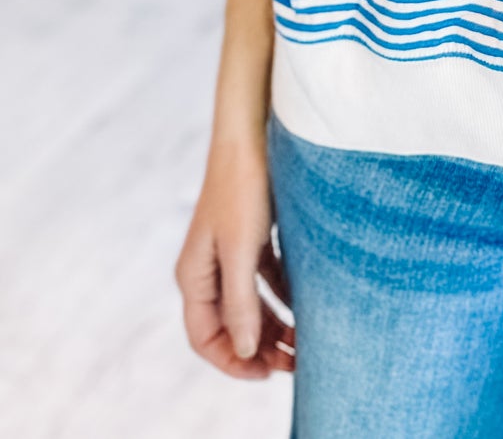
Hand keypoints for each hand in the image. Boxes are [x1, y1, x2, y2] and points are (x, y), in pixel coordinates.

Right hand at [176, 135, 293, 379]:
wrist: (252, 133)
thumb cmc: (241, 188)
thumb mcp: (240, 250)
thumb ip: (241, 301)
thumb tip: (245, 348)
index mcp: (193, 275)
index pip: (204, 337)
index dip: (232, 361)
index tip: (266, 373)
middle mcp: (207, 268)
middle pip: (229, 324)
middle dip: (258, 348)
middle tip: (294, 363)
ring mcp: (229, 252)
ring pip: (249, 304)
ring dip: (272, 325)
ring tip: (302, 342)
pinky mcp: (252, 236)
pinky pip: (265, 279)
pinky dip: (282, 296)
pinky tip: (305, 305)